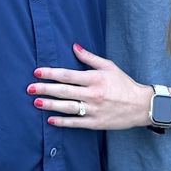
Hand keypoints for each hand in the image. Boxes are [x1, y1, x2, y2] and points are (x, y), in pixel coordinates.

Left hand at [28, 43, 150, 129]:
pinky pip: (75, 123)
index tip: (37, 72)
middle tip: (29, 88)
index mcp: (95, 78)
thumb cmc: (123, 84)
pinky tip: (50, 119)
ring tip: (36, 102)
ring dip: (50, 105)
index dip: (51, 73)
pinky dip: (62, 122)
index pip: (68, 75)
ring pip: (67, 107)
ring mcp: (93, 110)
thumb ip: (90, 57)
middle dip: (45, 89)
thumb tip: (74, 47)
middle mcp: (93, 94)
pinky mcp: (95, 123)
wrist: (141, 106)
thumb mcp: (109, 66)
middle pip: (64, 91)